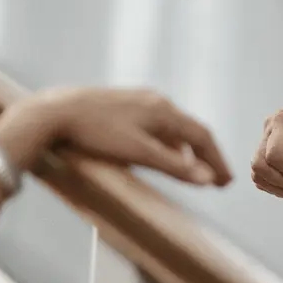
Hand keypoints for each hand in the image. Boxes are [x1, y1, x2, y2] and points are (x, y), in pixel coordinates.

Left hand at [0, 87, 231, 186]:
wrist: (55, 113)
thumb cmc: (95, 133)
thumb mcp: (138, 153)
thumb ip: (174, 166)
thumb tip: (208, 178)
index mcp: (163, 111)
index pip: (201, 136)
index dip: (217, 160)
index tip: (227, 182)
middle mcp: (155, 101)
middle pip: (189, 130)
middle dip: (204, 156)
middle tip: (216, 179)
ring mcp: (138, 100)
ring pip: (172, 126)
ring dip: (185, 149)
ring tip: (190, 170)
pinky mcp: (122, 104)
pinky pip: (155, 124)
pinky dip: (166, 141)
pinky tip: (157, 152)